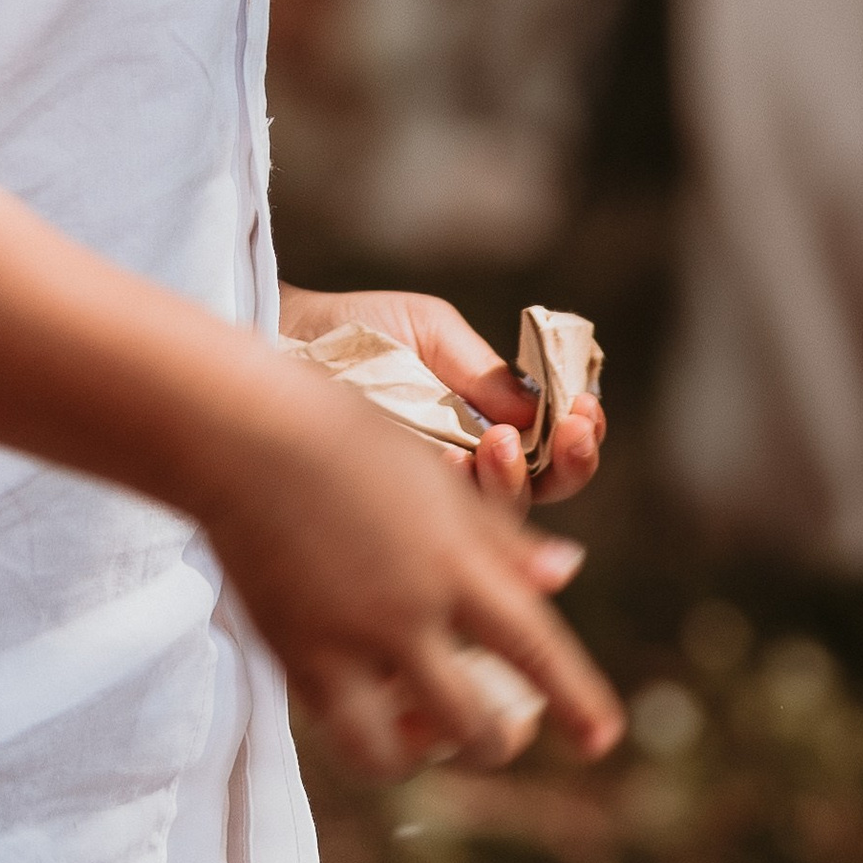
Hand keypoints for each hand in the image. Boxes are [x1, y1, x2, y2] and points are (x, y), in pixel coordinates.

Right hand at [202, 358, 620, 780]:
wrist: (241, 434)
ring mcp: (349, 641)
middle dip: (499, 739)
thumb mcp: (433, 476)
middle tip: (503, 731)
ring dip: (432, 751)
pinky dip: (373, 741)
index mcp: (452, 558)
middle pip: (478, 723)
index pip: (534, 647)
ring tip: (434, 729)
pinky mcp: (297, 658)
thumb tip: (564, 572)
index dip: (575, 700)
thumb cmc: (343, 435)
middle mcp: (408, 610)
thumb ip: (499, 535)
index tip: (602, 740)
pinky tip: (377, 713)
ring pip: (410, 750)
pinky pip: (348, 736)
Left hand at [278, 286, 605, 509]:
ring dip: (513, 483)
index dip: (579, 437)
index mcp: (486, 425)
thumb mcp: (429, 330)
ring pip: (499, 524)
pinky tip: (448, 466)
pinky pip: (439, 532)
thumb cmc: (356, 330)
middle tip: (567, 432)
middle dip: (568, 466)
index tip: (585, 409)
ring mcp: (432, 504)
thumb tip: (538, 411)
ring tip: (496, 442)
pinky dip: (453, 500)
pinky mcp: (392, 522)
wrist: (278, 340)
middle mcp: (468, 472)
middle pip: (543, 495)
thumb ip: (483, 368)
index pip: (552, 449)